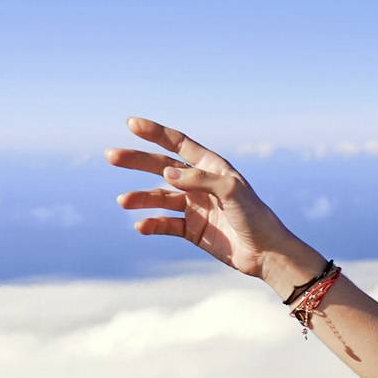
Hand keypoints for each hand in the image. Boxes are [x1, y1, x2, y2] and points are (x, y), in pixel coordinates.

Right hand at [104, 118, 314, 286]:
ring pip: (159, 198)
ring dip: (140, 198)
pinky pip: (165, 224)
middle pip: (161, 167)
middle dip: (136, 161)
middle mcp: (199, 184)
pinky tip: (141, 226)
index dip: (155, 132)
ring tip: (123, 201)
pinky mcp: (192, 230)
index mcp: (211, 167)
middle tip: (111, 155)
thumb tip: (166, 173)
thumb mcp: (232, 192)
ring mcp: (194, 207)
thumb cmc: (255, 217)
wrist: (267, 254)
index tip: (130, 123)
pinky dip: (152, 224)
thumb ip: (200, 179)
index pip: (178, 144)